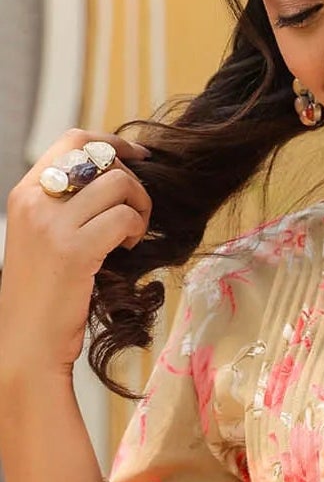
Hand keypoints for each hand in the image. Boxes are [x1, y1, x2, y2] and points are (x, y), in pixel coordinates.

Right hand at [0, 129, 152, 378]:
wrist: (27, 341)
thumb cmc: (43, 295)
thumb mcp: (44, 237)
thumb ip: (67, 206)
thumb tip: (114, 180)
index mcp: (25, 192)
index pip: (74, 140)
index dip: (114, 143)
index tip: (140, 156)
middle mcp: (34, 200)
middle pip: (101, 158)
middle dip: (133, 181)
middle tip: (138, 213)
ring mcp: (51, 224)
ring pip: (118, 183)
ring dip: (139, 206)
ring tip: (133, 233)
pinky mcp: (73, 250)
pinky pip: (124, 217)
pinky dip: (137, 229)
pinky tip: (129, 248)